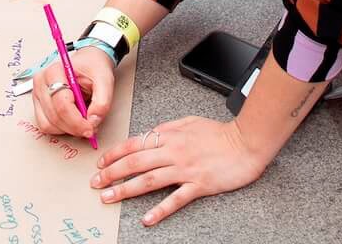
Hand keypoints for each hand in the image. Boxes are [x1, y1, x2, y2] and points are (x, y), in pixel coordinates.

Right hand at [32, 46, 115, 139]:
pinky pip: (45, 126)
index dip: (77, 121)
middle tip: (90, 128)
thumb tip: (93, 121)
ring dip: (67, 129)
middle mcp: (41, 83)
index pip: (62, 104)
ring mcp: (38, 94)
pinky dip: (60, 128)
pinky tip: (72, 120)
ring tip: (82, 121)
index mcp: (54, 72)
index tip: (90, 128)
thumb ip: (102, 102)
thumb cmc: (92, 67)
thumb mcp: (104, 80)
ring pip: (48, 124)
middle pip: (54, 116)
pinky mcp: (39, 105)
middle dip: (74, 127)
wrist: (88, 62)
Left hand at [93, 117, 266, 227]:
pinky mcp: (199, 184)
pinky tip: (147, 218)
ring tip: (109, 198)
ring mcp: (185, 169)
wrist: (246, 142)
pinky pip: (176, 199)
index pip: (134, 144)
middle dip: (112, 173)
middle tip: (96, 182)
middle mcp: (173, 151)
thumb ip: (167, 128)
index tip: (101, 163)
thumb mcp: (189, 122)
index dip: (114, 154)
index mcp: (170, 135)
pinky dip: (160, 210)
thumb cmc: (220, 133)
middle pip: (135, 162)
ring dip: (126, 189)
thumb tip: (149, 134)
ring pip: (149, 180)